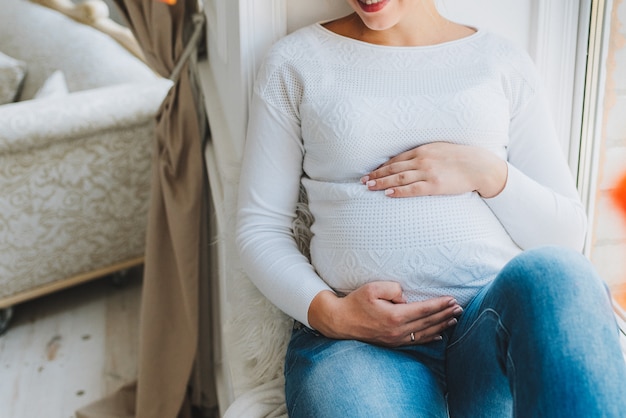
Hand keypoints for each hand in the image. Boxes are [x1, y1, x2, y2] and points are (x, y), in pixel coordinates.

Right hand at [308, 282, 462, 346]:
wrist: (340, 322)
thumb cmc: (355, 302)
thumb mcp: (372, 288)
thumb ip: (392, 288)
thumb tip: (405, 296)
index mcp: (395, 316)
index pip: (424, 309)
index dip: (440, 305)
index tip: (452, 300)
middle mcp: (398, 330)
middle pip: (428, 322)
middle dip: (445, 314)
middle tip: (459, 308)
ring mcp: (396, 339)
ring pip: (425, 332)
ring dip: (441, 325)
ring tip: (454, 319)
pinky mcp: (393, 343)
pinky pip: (416, 341)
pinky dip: (429, 338)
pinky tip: (439, 335)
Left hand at [361, 142, 506, 197]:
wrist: (480, 166)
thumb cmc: (461, 158)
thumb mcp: (440, 150)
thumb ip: (425, 154)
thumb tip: (411, 162)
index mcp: (423, 150)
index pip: (397, 159)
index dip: (382, 166)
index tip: (371, 171)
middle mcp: (422, 160)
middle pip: (393, 168)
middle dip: (376, 174)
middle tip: (363, 181)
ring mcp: (428, 172)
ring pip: (399, 178)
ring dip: (382, 182)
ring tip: (369, 187)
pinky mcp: (434, 185)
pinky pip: (412, 189)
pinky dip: (398, 191)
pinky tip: (388, 194)